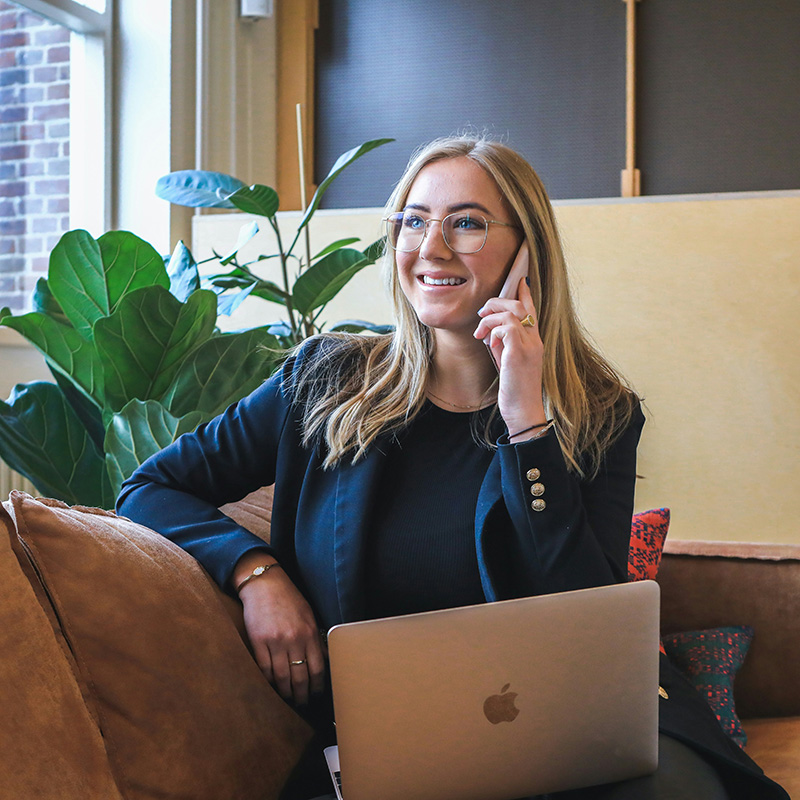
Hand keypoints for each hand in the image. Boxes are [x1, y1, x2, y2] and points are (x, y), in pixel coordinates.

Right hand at [235, 556, 326, 705]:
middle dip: (302, 695)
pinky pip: (264, 669)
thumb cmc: (288, 599)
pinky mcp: (258, 641)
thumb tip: (323, 660)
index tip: (317, 694)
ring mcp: (275, 641)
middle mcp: (294, 639)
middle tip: (302, 704)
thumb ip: (315, 638)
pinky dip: (269, 681)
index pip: (317, 668)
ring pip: (282, 677)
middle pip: (300, 677)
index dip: (317, 686)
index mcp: (309, 633)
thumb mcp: (308, 615)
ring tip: (287, 699)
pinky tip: (272, 687)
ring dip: (285, 693)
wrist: (264, 584)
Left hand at [473, 276, 546, 437]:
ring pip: (511, 312)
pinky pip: (507, 327)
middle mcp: (535, 340)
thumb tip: (491, 332)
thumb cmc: (514, 390)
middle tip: (481, 314)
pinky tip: (488, 342)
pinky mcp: (520, 353)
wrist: (523, 411)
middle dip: (497, 302)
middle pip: (519, 305)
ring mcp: (530, 346)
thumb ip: (503, 344)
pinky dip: (493, 330)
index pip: (532, 310)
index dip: (525, 293)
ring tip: (480, 332)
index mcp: (534, 341)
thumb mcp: (508, 362)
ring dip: (490, 318)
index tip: (519, 280)